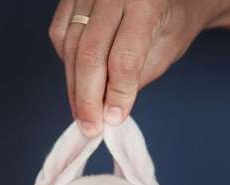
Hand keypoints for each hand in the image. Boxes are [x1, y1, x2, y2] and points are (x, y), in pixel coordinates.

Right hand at [48, 0, 212, 136]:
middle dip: (88, 99)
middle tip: (90, 127)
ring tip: (83, 113)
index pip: (123, 59)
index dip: (117, 95)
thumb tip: (107, 111)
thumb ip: (135, 78)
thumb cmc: (169, 23)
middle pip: (89, 55)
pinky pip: (59, 34)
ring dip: (74, 87)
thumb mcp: (165, 52)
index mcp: (146, 5)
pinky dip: (67, 62)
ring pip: (70, 47)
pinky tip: (80, 78)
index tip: (113, 120)